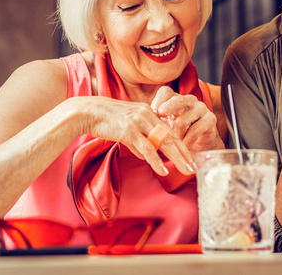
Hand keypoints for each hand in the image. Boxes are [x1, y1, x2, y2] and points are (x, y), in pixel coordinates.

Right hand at [72, 96, 195, 175]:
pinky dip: (156, 161)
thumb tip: (147, 156)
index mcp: (148, 112)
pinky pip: (147, 148)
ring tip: (187, 169)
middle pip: (171, 136)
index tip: (190, 157)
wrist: (87, 111)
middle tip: (194, 166)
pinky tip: (164, 171)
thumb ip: (139, 140)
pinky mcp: (129, 130)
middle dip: (185, 152)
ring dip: (177, 158)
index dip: (181, 144)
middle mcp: (147, 115)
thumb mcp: (127, 127)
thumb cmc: (105, 120)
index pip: (170, 130)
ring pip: (164, 142)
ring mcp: (139, 122)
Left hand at [151, 86, 221, 151]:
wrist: (200, 145)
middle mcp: (189, 101)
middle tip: (160, 114)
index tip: (152, 111)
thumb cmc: (180, 134)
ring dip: (176, 134)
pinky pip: (196, 130)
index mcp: (176, 99)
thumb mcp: (166, 126)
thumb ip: (156, 122)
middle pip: (177, 99)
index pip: (166, 92)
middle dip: (168, 107)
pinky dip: (187, 141)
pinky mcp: (210, 119)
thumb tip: (142, 122)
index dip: (158, 100)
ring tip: (173, 143)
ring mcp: (201, 109)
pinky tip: (183, 146)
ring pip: (184, 119)